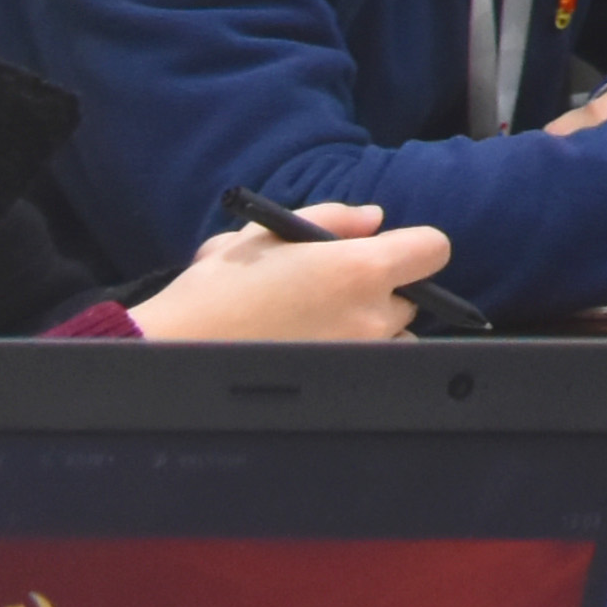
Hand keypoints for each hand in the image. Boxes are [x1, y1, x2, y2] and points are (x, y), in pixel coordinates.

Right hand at [128, 201, 449, 342]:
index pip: (433, 250)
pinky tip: (311, 350)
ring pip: (394, 338)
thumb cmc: (218, 289)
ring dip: (374, 328)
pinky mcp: (340, 388)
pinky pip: (368, 367)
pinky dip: (354, 357)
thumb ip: (332, 218)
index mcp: (360, 269)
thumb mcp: (266, 235)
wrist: (174, 353)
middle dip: (385, 290)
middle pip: (412, 298)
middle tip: (336, 289)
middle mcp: (371, 316)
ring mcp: (359, 356)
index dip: (413, 247)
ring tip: (320, 323)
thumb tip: (374, 220)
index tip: (386, 250)